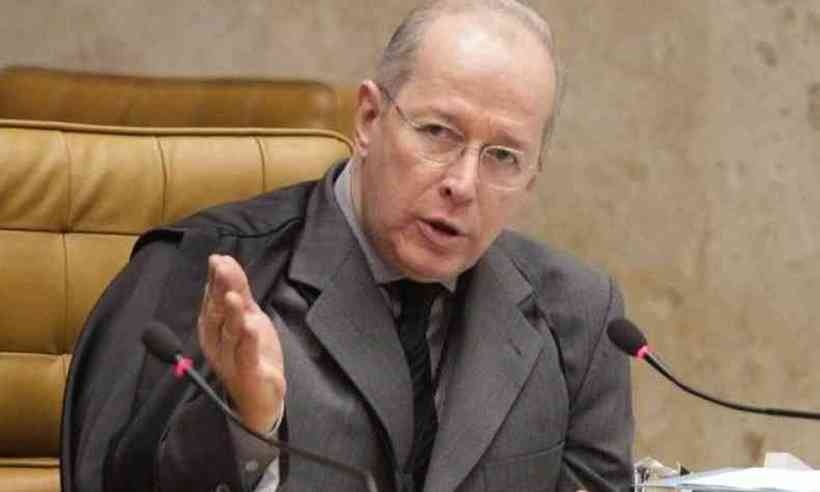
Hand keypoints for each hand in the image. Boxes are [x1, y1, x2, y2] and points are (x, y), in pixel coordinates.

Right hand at [197, 254, 285, 433]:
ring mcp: (231, 360)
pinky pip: (246, 356)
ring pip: (230, 333)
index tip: (218, 259)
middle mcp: (217, 344)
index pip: (211, 300)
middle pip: (218, 314)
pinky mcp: (248, 374)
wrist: (260, 396)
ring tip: (233, 296)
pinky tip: (250, 327)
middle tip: (223, 268)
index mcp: (213, 329)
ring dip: (232, 314)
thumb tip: (223, 261)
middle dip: (221, 290)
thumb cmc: (250, 353)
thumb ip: (239, 291)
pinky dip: (247, 342)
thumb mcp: (248, 316)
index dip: (215, 280)